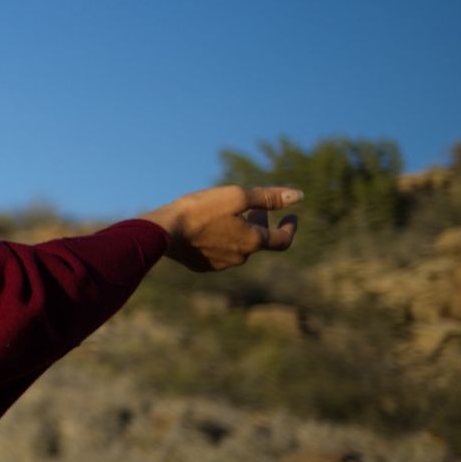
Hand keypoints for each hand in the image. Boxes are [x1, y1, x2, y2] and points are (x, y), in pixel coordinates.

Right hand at [139, 185, 301, 272]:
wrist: (162, 232)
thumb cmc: (200, 211)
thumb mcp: (236, 196)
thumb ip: (268, 197)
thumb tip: (298, 196)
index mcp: (252, 242)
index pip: (282, 240)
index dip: (290, 227)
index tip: (291, 216)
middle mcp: (240, 257)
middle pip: (258, 241)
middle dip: (259, 223)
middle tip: (253, 207)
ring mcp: (220, 264)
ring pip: (237, 247)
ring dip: (238, 231)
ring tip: (224, 215)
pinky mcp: (201, 265)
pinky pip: (218, 253)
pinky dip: (219, 239)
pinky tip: (206, 228)